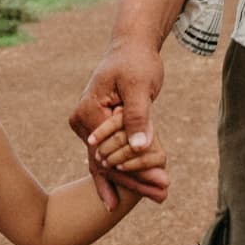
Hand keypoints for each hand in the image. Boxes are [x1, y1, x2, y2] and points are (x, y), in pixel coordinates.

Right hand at [69, 34, 170, 199]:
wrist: (130, 48)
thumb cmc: (136, 63)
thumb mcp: (139, 88)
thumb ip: (137, 117)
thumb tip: (138, 147)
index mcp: (88, 112)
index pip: (110, 152)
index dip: (135, 171)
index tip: (159, 184)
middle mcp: (81, 122)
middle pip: (107, 162)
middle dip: (135, 181)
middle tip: (163, 196)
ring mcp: (87, 127)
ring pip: (109, 161)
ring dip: (133, 179)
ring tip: (159, 196)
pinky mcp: (98, 129)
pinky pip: (111, 153)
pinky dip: (127, 168)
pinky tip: (138, 190)